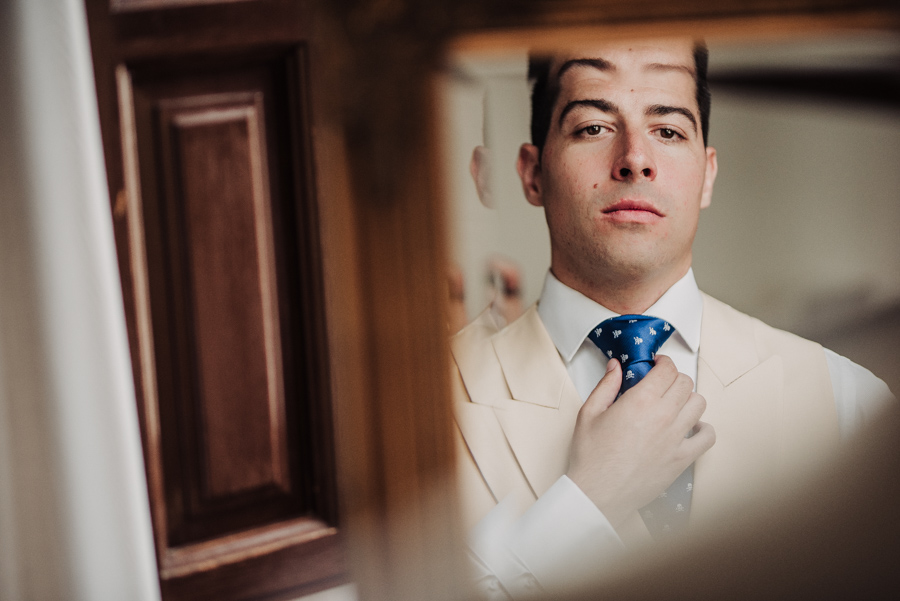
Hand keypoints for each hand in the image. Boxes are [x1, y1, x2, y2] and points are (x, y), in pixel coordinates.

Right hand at [566, 356, 714, 529]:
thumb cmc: (591, 456)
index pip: (668, 370)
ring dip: (688, 399)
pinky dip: (703, 428)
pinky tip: (690, 428)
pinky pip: (708, 437)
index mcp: (640, 401)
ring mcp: (676, 438)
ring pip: (699, 404)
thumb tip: (616, 367)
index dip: (664, 362)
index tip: (657, 365)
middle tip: (662, 384)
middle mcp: (663, 416)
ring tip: (675, 404)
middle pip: (685, 383)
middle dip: (674, 378)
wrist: (598, 492)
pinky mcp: (682, 459)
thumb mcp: (589, 413)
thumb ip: (606, 385)